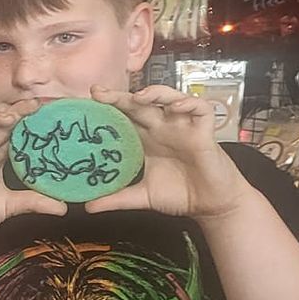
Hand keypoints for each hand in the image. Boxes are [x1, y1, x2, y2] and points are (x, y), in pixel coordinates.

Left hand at [88, 85, 251, 220]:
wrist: (211, 205)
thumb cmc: (180, 194)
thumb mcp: (142, 197)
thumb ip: (116, 199)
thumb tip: (86, 206)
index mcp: (146, 139)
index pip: (124, 117)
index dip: (108, 108)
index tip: (87, 103)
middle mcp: (163, 128)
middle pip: (140, 104)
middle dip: (120, 96)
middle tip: (99, 93)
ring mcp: (183, 127)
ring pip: (170, 98)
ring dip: (155, 93)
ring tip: (138, 97)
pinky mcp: (204, 132)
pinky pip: (200, 109)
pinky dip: (190, 104)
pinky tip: (176, 107)